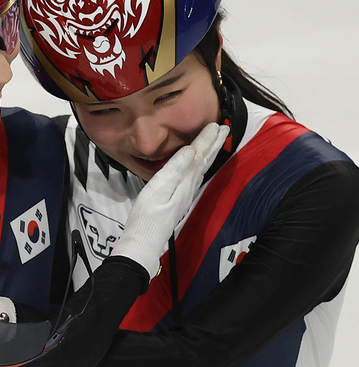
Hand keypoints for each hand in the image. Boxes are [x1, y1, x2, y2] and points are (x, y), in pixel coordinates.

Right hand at [112, 122, 228, 277]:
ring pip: (201, 168)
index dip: (206, 139)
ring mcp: (184, 195)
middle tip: (223, 129)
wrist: (144, 241)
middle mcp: (188, 187)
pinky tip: (199, 165)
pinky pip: (195, 177)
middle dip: (213, 144)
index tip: (215, 124)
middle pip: (204, 161)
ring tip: (216, 141)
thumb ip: (175, 169)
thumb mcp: (157, 189)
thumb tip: (192, 150)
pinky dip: (200, 165)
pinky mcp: (178, 200)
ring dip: (209, 153)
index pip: (199, 155)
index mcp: (184, 182)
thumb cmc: (147, 216)